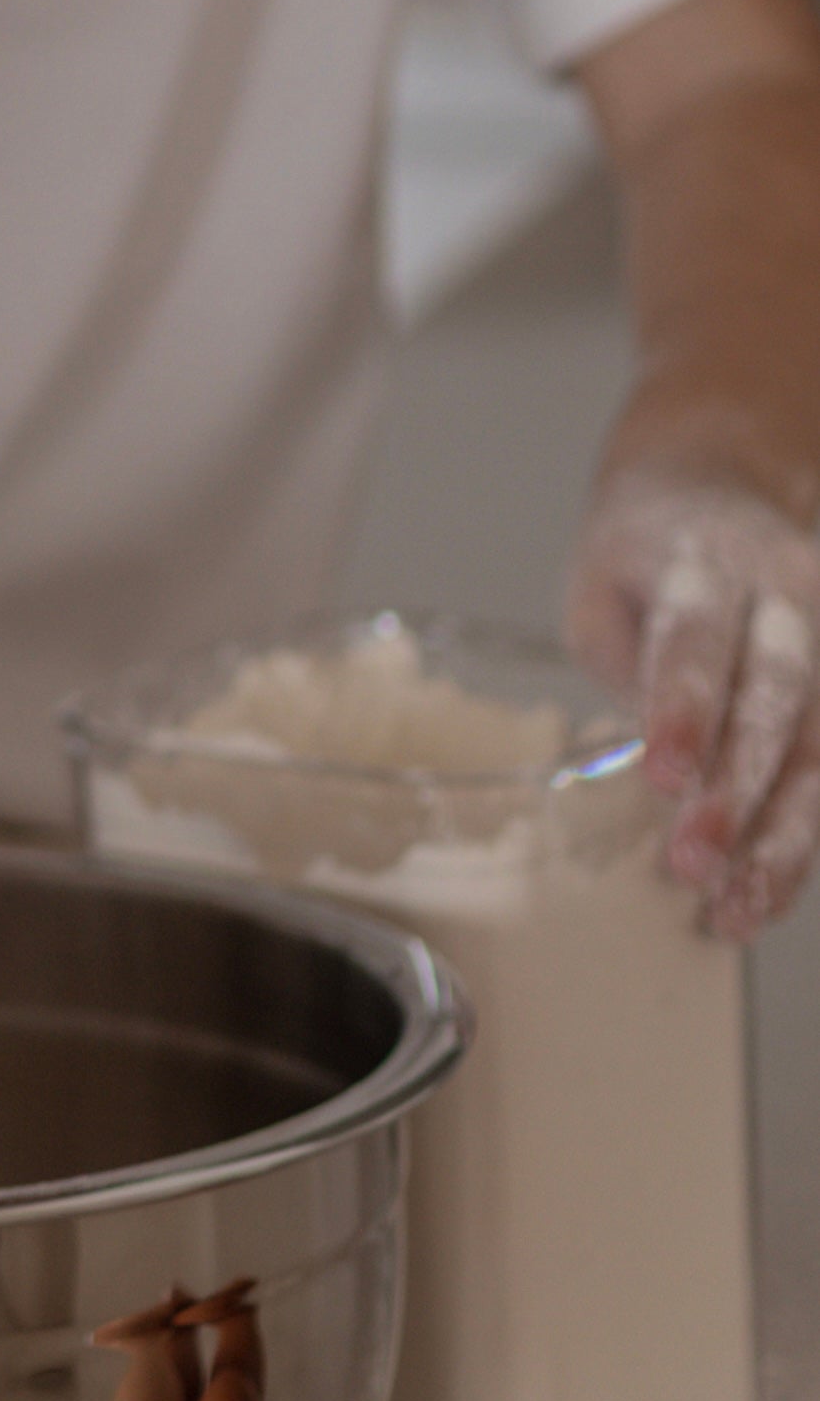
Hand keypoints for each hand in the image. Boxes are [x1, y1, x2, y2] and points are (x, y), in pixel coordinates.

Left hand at [567, 469, 819, 939]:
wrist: (716, 492)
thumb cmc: (643, 561)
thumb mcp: (600, 588)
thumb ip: (626, 666)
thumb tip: (660, 771)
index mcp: (701, 557)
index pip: (697, 635)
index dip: (684, 709)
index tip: (664, 778)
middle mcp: (782, 593)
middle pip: (772, 698)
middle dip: (736, 789)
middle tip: (691, 865)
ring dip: (779, 836)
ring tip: (732, 908)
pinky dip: (800, 839)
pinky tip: (765, 894)